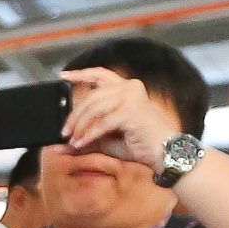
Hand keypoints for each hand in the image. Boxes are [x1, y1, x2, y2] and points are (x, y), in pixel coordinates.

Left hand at [61, 65, 177, 173]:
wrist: (166, 153)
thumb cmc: (141, 145)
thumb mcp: (109, 137)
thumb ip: (89, 133)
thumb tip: (63, 140)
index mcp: (127, 88)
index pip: (101, 75)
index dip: (81, 74)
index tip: (64, 75)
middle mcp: (130, 88)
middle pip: (92, 96)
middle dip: (74, 115)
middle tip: (64, 131)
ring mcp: (132, 97)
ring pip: (94, 108)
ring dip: (80, 126)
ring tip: (72, 140)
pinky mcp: (131, 111)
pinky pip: (102, 123)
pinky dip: (89, 134)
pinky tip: (81, 143)